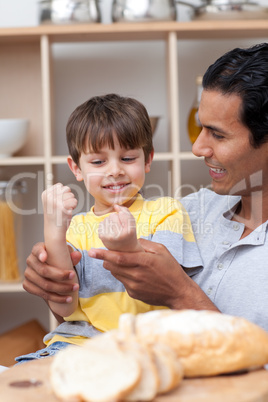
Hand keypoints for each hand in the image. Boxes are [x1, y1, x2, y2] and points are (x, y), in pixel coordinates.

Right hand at [23, 242, 80, 305]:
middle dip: (60, 275)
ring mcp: (28, 274)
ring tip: (74, 289)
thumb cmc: (58, 258)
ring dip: (61, 289)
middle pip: (43, 271)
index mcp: (38, 249)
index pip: (37, 250)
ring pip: (44, 285)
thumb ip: (71, 255)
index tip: (45, 258)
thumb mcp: (64, 253)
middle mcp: (30, 261)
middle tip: (74, 276)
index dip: (40, 254)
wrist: (51, 269)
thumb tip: (77, 255)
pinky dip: (56, 298)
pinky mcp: (28, 285)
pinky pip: (41, 294)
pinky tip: (66, 299)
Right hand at [42, 183, 77, 229]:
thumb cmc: (54, 216)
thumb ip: (55, 193)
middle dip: (68, 196)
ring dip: (71, 202)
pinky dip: (74, 206)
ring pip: (71, 195)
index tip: (58, 202)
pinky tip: (68, 211)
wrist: (54, 230)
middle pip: (66, 189)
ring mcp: (55, 202)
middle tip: (63, 205)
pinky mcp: (63, 207)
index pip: (60, 185)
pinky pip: (74, 201)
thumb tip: (62, 186)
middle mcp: (49, 197)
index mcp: (45, 194)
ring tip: (64, 209)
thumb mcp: (50, 202)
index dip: (62, 193)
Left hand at [88, 238, 218, 310]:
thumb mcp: (162, 250)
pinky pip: (122, 282)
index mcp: (143, 262)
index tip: (92, 251)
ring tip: (119, 261)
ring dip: (113, 267)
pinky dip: (122, 275)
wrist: (178, 292)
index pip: (118, 258)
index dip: (103, 254)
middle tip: (102, 253)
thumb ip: (145, 243)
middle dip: (105, 259)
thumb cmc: (171, 269)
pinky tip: (131, 272)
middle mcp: (137, 275)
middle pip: (113, 267)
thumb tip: (132, 240)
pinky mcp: (134, 294)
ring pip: (116, 274)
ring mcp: (134, 286)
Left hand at [98, 204, 142, 251]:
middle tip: (120, 228)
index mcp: (128, 231)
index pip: (122, 214)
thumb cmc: (129, 235)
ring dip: (110, 222)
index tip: (125, 223)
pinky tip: (110, 232)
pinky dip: (105, 226)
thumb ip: (126, 212)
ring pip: (106, 218)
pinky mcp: (102, 237)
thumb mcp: (132, 223)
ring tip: (115, 231)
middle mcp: (118, 235)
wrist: (125, 250)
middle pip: (113, 215)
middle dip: (116, 219)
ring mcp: (108, 236)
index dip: (123, 215)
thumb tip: (115, 205)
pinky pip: (101, 223)